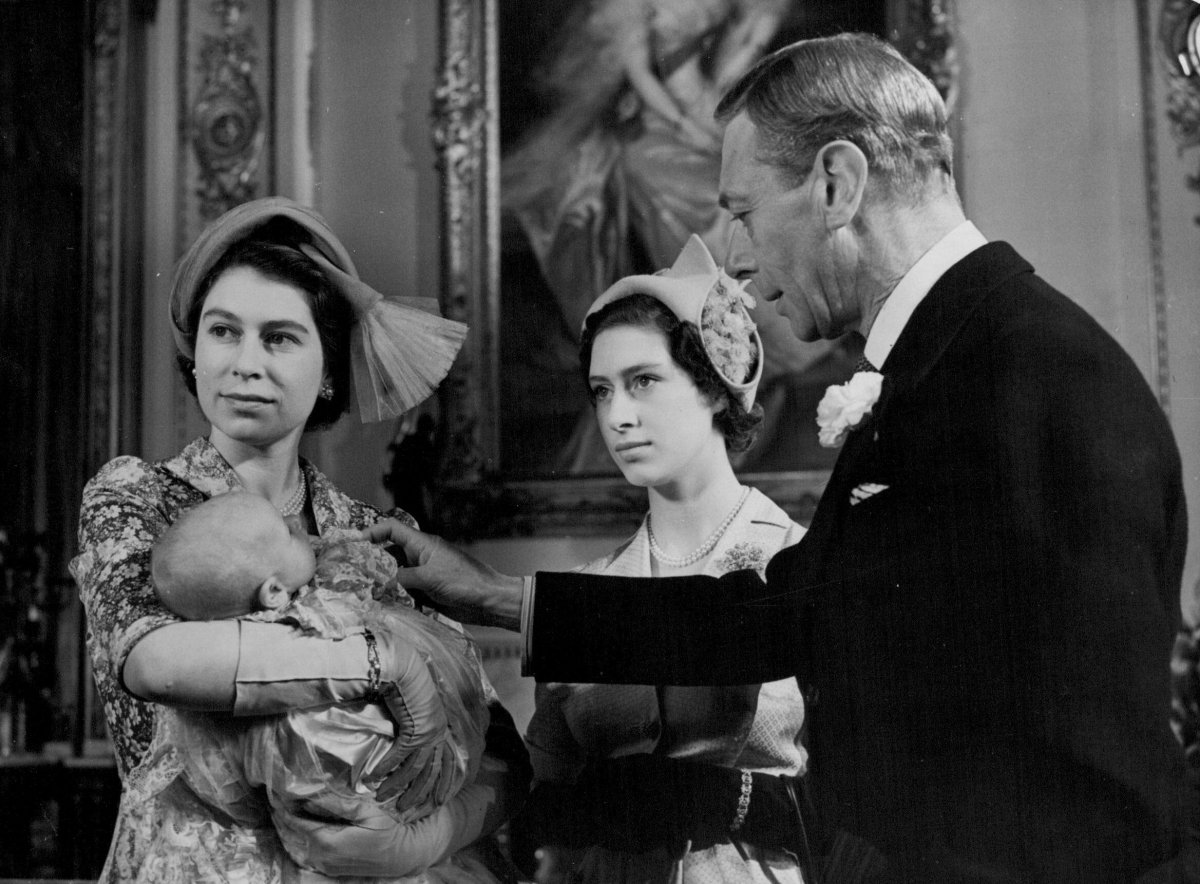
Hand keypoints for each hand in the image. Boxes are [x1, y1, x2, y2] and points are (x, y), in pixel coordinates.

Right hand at [359, 520, 523, 629]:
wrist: (489, 601)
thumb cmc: (464, 582)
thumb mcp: (429, 578)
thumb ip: (401, 578)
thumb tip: (378, 583)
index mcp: (422, 544)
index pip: (392, 529)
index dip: (372, 532)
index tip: (355, 544)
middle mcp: (420, 557)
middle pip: (389, 553)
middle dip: (372, 562)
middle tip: (353, 574)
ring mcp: (423, 574)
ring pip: (395, 575)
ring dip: (382, 582)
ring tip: (364, 592)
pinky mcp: (427, 592)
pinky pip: (404, 591)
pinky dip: (394, 597)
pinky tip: (383, 605)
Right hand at [366, 630, 463, 814]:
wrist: (405, 669)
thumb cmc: (409, 684)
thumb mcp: (417, 708)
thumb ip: (416, 724)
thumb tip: (409, 735)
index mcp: (443, 729)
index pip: (449, 763)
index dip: (445, 784)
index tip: (439, 802)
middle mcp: (439, 734)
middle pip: (431, 773)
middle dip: (418, 793)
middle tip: (405, 809)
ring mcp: (428, 734)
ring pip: (415, 770)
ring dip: (397, 786)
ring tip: (382, 797)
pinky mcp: (413, 732)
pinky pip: (398, 757)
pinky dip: (386, 768)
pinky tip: (373, 777)